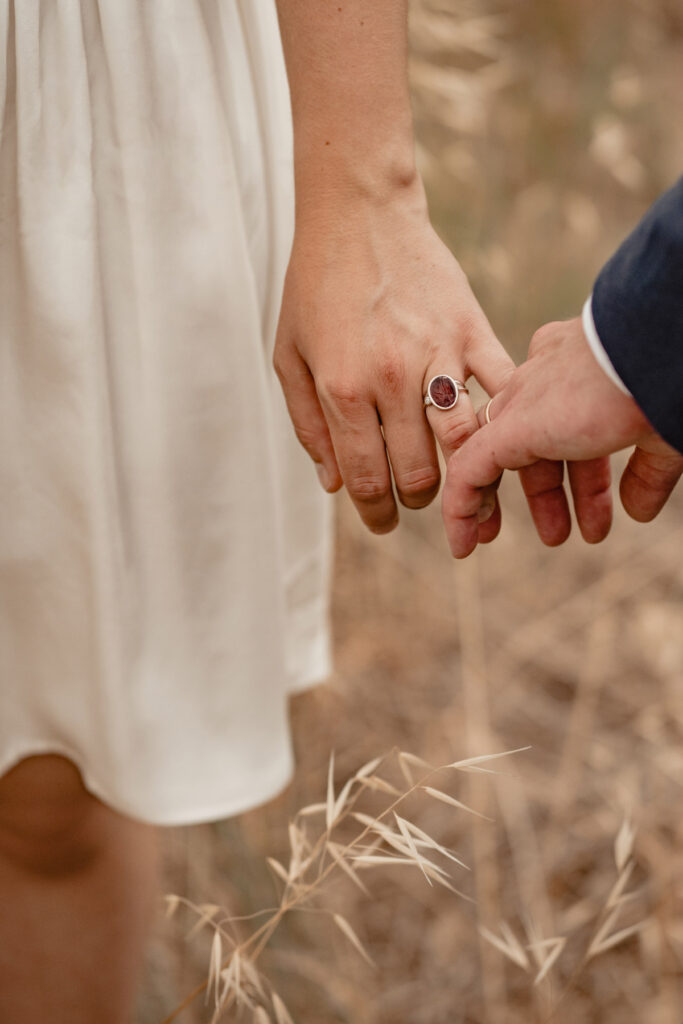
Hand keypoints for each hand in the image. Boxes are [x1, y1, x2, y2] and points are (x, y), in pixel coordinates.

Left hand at [274, 180, 514, 534]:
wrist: (357, 212)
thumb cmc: (314, 287)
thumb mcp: (289, 357)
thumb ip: (309, 427)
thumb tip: (335, 486)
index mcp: (342, 389)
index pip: (366, 478)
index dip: (375, 512)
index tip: (381, 520)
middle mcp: (390, 377)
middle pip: (418, 472)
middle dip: (413, 499)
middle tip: (409, 497)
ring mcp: (436, 352)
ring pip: (463, 444)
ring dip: (462, 476)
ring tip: (453, 481)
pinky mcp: (471, 328)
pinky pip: (500, 389)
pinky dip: (502, 421)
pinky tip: (494, 438)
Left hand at [442, 316, 682, 557]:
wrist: (657, 350)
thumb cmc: (666, 383)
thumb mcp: (657, 432)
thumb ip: (645, 470)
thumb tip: (637, 511)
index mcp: (575, 367)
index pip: (566, 421)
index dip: (580, 468)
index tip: (592, 503)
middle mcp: (541, 377)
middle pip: (533, 442)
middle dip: (549, 490)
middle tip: (562, 532)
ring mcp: (520, 401)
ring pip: (497, 456)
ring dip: (513, 506)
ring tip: (541, 544)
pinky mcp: (506, 429)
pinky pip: (468, 472)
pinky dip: (460, 510)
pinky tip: (463, 545)